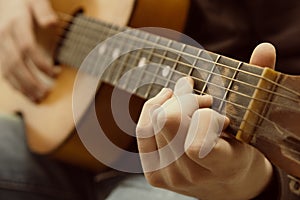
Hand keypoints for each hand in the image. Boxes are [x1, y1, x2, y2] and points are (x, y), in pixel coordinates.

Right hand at [0, 0, 58, 101]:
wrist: (5, 0)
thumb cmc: (24, 0)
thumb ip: (43, 10)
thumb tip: (51, 23)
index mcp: (16, 23)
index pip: (27, 47)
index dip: (40, 63)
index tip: (56, 72)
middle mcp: (4, 35)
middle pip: (16, 63)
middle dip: (31, 80)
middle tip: (47, 93)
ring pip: (7, 70)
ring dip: (22, 86)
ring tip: (38, 98)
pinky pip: (3, 70)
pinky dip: (14, 83)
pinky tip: (25, 93)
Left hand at [136, 43, 275, 199]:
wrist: (226, 183)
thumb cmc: (240, 149)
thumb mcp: (252, 123)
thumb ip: (256, 86)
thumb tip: (264, 47)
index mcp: (224, 166)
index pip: (197, 144)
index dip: (203, 116)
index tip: (216, 109)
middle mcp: (192, 176)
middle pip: (170, 122)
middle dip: (186, 100)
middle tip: (203, 98)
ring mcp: (170, 177)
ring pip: (154, 122)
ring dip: (172, 102)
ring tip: (188, 99)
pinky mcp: (154, 174)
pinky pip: (144, 130)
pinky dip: (154, 107)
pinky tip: (167, 100)